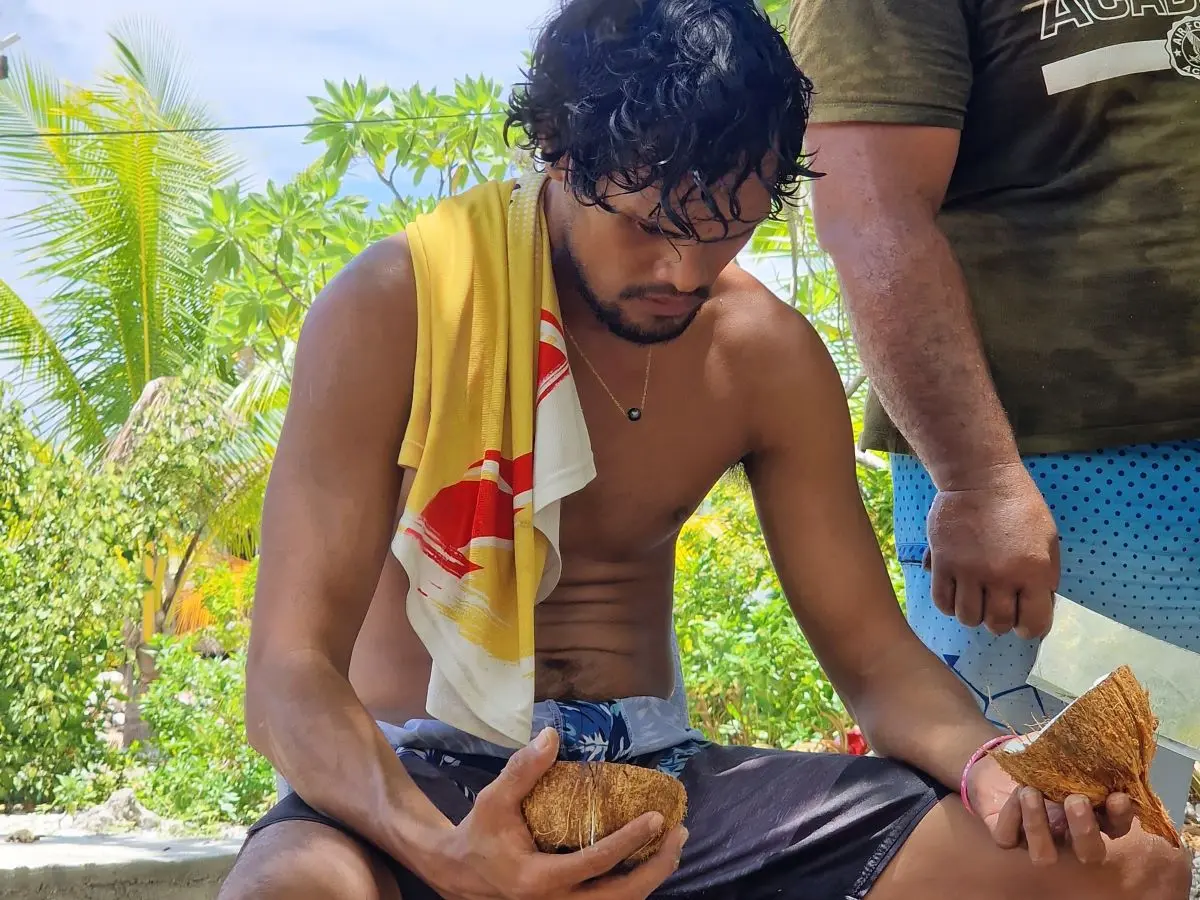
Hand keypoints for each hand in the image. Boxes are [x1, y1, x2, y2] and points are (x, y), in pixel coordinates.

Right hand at [422, 727, 687, 898]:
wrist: (459, 874)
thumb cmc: (478, 834)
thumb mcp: (493, 800)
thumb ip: (522, 770)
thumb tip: (551, 735)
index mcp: (537, 879)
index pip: (594, 864)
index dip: (629, 842)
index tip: (656, 818)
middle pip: (620, 897)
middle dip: (656, 868)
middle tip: (678, 834)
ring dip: (652, 877)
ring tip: (673, 846)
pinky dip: (635, 884)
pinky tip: (650, 860)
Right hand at [925, 463, 1059, 638]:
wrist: (981, 480)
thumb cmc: (1020, 509)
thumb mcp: (1048, 543)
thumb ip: (1044, 579)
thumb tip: (1033, 610)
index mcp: (1034, 571)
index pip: (1034, 624)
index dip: (1029, 628)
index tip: (1023, 621)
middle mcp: (1001, 576)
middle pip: (997, 624)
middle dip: (1000, 621)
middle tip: (998, 606)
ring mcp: (969, 570)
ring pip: (968, 618)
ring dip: (974, 614)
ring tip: (976, 600)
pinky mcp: (943, 563)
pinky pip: (942, 602)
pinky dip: (950, 605)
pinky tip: (957, 594)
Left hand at [966, 753, 1135, 864]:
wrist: (997, 760)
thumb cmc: (1040, 756)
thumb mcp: (1062, 748)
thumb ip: (1083, 751)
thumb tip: (1105, 742)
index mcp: (1090, 815)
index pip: (1116, 827)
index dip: (1120, 817)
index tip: (1117, 797)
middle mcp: (1067, 835)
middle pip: (1088, 853)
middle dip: (1085, 830)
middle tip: (1075, 801)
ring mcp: (1036, 839)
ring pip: (1044, 856)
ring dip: (1040, 827)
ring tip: (1031, 792)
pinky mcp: (1006, 835)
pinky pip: (1008, 838)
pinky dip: (1011, 816)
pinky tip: (1014, 795)